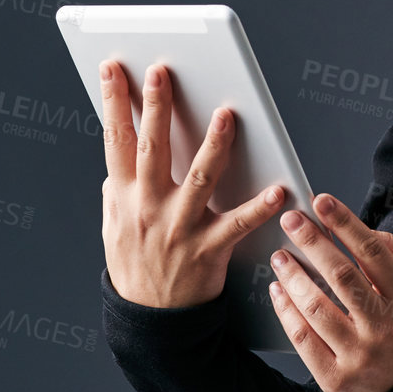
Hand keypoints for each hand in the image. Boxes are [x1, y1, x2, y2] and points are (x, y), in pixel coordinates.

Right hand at [100, 59, 287, 308]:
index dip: (113, 102)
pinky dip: (260, 208)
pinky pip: (238, 224)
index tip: (113, 68)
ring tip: (226, 114)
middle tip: (165, 72)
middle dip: (158, 108)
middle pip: (153, 149)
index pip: (115, 140)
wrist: (152, 323)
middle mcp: (148, 209)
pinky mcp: (208, 250)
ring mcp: (178, 229)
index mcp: (124, 197)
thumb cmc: (136, 267)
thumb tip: (120, 155)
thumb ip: (118, 190)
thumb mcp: (113, 227)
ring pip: (199, 179)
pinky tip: (279, 191)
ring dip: (214, 145)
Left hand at [268, 193, 392, 391]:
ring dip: (293, 276)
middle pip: (342, 276)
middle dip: (312, 242)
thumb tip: (366, 229)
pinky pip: (303, 339)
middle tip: (290, 219)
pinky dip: (286, 310)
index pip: (373, 253)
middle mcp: (384, 328)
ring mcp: (359, 355)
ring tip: (279, 255)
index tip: (321, 201)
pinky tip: (277, 290)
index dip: (346, 223)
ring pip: (317, 307)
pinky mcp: (336, 379)